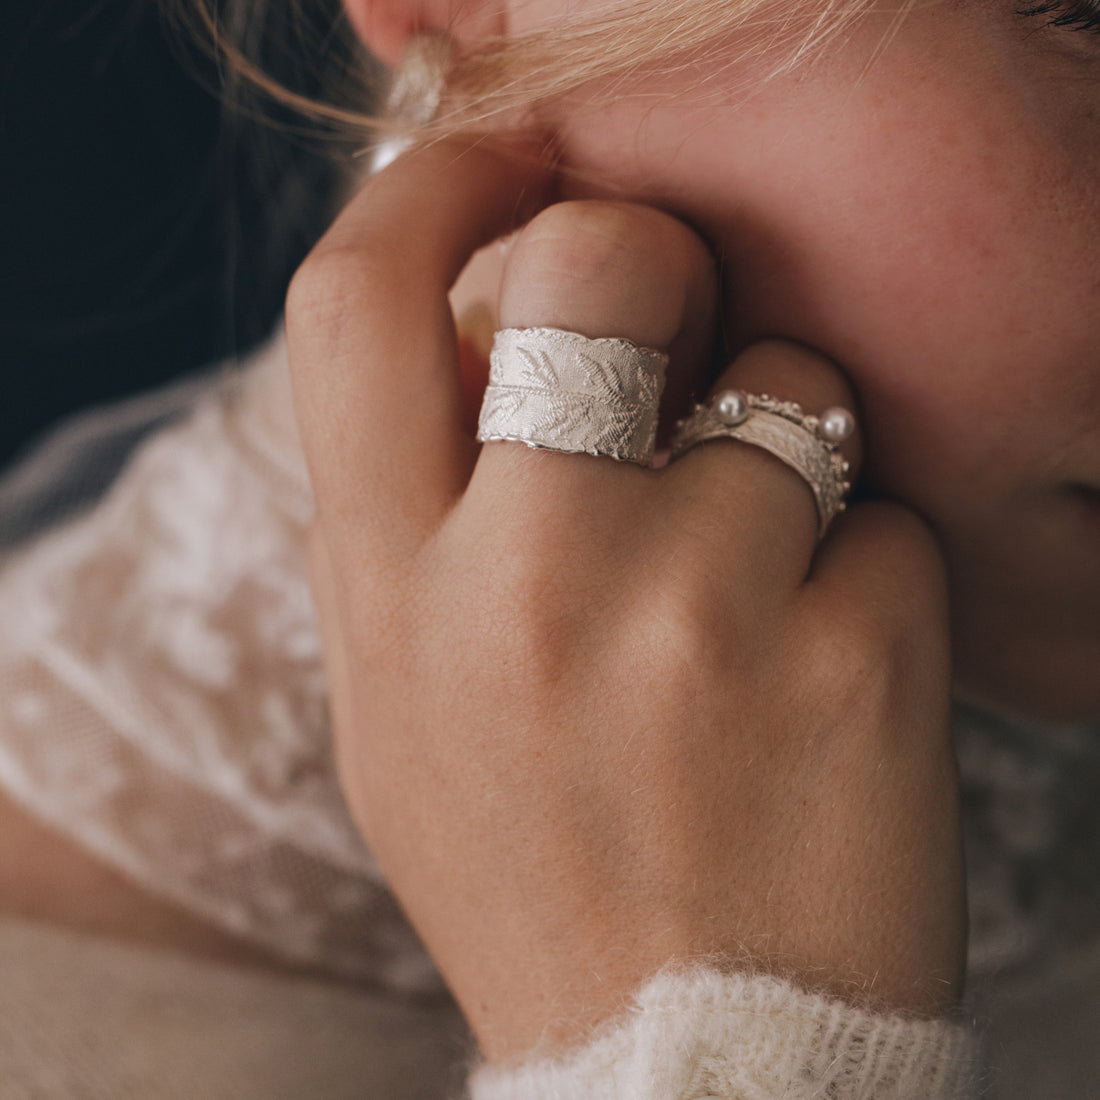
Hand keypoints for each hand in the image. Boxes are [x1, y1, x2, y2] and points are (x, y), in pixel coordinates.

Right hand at [286, 137, 967, 1061]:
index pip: (359, 303)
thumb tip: (483, 346)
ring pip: (790, 386)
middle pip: (603, 263)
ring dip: (783, 452)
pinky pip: (886, 512)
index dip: (428, 192)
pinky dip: (863, 568)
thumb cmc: (534, 866)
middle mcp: (532, 582)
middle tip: (671, 330)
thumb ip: (413, 521)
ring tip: (751, 590)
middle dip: (648, 261)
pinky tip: (818, 677)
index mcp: (392, 592)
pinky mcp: (862, 653)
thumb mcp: (404, 706)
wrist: (682, 1066)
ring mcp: (705, 612)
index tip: (495, 170)